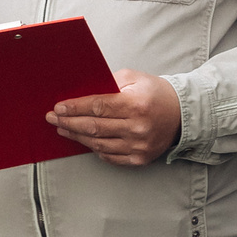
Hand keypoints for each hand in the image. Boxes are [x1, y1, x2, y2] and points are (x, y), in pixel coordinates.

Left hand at [45, 68, 182, 165]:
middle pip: (94, 127)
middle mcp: (138, 127)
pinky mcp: (140, 158)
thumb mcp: (135, 78)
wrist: (184, 114)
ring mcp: (139, 146)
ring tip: (63, 129)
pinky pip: (110, 156)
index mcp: (136, 104)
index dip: (74, 108)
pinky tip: (84, 140)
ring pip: (98, 144)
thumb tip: (82, 92)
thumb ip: (109, 82)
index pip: (97, 107)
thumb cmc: (157, 94)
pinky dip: (95, 148)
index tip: (58, 108)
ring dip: (77, 137)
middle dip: (69, 123)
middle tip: (53, 119)